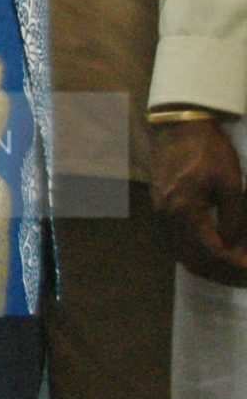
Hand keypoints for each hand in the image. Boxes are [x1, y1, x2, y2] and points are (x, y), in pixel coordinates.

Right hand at [150, 116, 246, 286]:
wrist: (177, 125)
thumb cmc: (208, 150)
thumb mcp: (231, 184)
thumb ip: (233, 219)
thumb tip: (233, 246)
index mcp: (185, 210)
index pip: (211, 252)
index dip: (235, 266)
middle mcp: (167, 217)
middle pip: (192, 260)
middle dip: (221, 273)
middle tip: (244, 273)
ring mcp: (160, 213)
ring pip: (181, 254)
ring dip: (207, 266)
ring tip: (232, 267)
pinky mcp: (159, 207)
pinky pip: (176, 241)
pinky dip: (195, 253)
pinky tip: (214, 250)